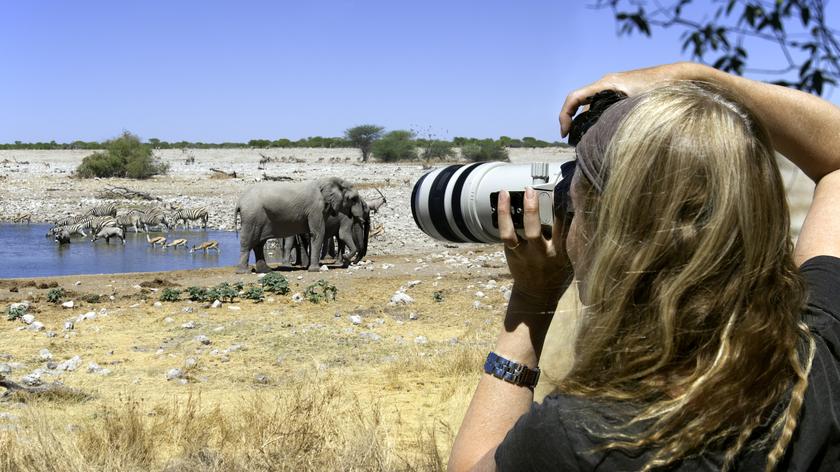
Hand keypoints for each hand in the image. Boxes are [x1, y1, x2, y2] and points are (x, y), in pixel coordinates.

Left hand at [498, 187, 572, 310]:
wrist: (537, 295)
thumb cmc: (558, 271)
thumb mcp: (571, 257)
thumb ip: (570, 237)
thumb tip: (574, 208)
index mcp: (560, 253)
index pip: (564, 228)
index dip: (564, 209)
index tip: (564, 190)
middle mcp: (541, 254)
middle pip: (535, 231)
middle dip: (532, 210)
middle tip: (531, 190)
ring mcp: (524, 254)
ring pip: (511, 234)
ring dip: (506, 213)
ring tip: (505, 193)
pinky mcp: (512, 254)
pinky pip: (505, 235)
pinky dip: (503, 218)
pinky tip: (502, 201)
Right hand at [559, 62, 698, 136]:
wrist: (680, 75)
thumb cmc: (663, 87)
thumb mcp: (640, 105)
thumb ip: (622, 118)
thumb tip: (607, 140)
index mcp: (607, 84)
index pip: (574, 98)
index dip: (564, 116)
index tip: (565, 134)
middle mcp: (607, 83)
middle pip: (579, 103)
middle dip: (573, 122)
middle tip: (572, 142)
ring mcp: (614, 87)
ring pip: (590, 105)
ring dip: (585, 121)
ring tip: (586, 140)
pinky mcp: (622, 92)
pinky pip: (601, 105)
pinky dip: (596, 118)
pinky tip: (603, 132)